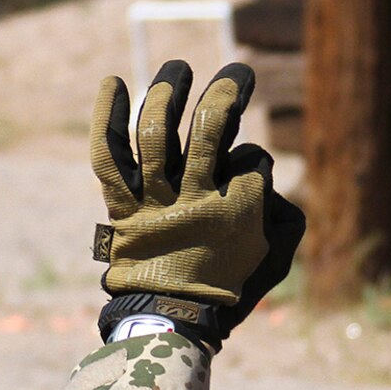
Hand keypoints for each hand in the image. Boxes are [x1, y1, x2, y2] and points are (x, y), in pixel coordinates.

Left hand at [91, 60, 304, 346]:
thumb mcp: (274, 258)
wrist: (168, 321)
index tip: (245, 174)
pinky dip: (106, 118)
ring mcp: (155, 200)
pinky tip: (113, 81)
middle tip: (238, 73)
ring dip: (169, 92)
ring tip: (179, 68)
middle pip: (212, 128)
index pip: (252, 159)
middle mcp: (196, 198)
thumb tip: (266, 178)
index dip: (252, 161)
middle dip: (227, 92)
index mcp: (239, 211)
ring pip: (159, 133)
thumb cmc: (227, 288)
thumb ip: (284, 217)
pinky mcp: (122, 205)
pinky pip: (110, 155)